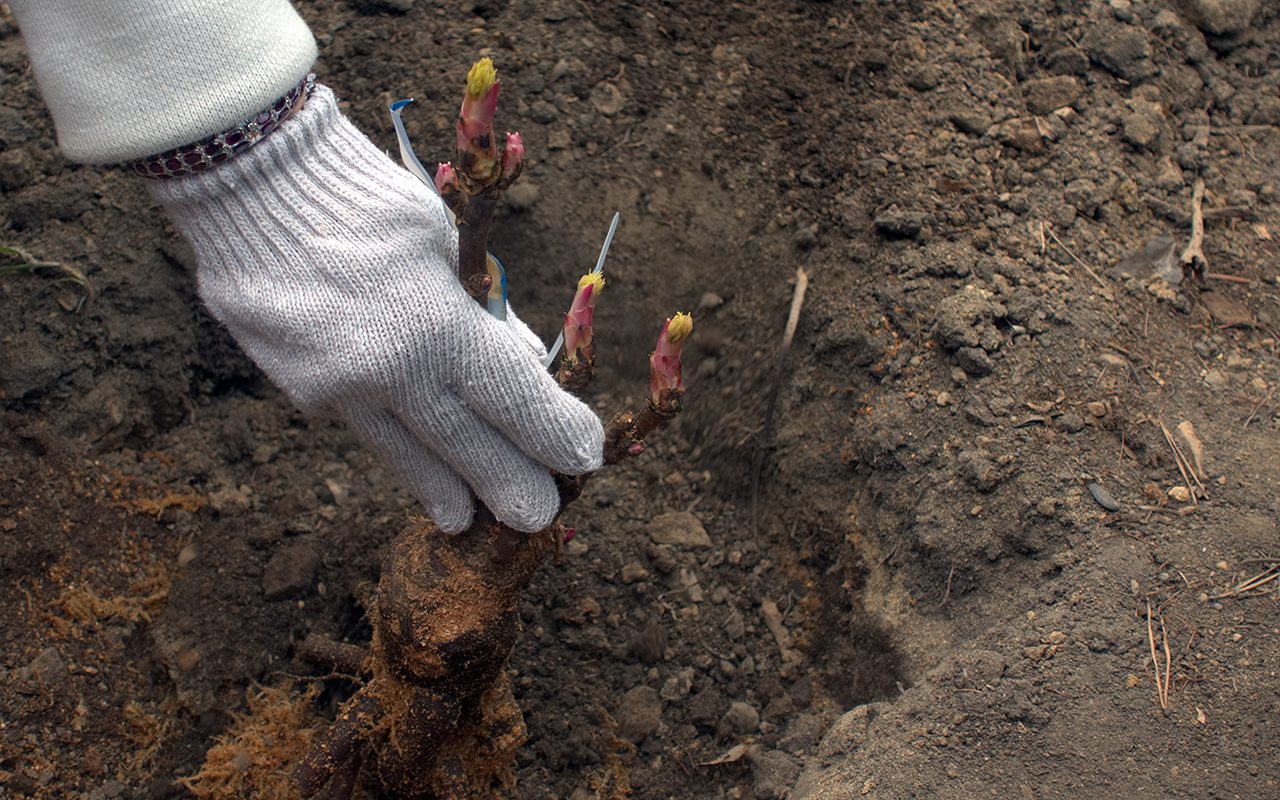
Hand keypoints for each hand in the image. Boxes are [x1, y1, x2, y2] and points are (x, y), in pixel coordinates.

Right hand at [149, 85, 602, 532]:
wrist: (245, 177)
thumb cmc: (364, 196)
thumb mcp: (442, 242)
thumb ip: (481, 309)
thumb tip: (522, 357)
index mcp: (435, 324)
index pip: (512, 396)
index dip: (552, 431)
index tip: (584, 455)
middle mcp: (388, 371)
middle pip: (464, 445)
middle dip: (508, 484)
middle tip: (539, 517)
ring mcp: (337, 387)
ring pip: (404, 452)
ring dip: (442, 487)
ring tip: (468, 521)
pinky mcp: (299, 386)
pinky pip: (361, 424)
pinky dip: (393, 443)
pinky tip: (411, 463)